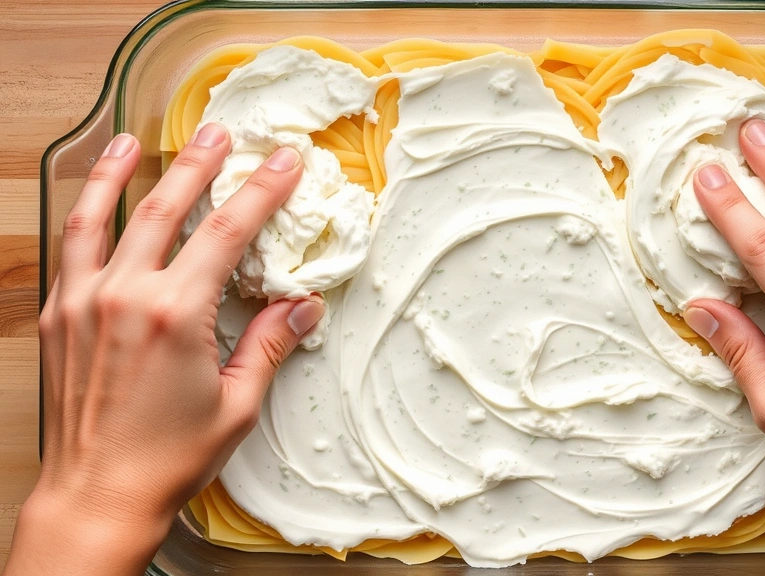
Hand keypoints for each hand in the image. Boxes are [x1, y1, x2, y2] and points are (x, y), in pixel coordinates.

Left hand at [5, 125, 323, 574]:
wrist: (96, 496)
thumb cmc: (167, 458)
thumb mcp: (236, 404)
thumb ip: (269, 345)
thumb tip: (303, 308)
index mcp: (174, 313)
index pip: (227, 233)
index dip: (261, 192)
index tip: (283, 163)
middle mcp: (124, 295)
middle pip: (166, 208)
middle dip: (199, 164)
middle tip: (220, 132)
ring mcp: (83, 302)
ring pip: (101, 216)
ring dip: (119, 171)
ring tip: (133, 140)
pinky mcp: (59, 317)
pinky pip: (69, 249)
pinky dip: (83, 214)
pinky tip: (93, 202)